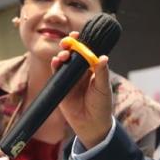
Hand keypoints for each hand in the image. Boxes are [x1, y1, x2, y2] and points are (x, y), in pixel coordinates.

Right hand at [51, 31, 112, 148]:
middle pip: (72, 54)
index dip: (81, 43)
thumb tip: (103, 57)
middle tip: (67, 42)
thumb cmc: (102, 106)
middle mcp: (80, 72)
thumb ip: (102, 73)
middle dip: (68, 46)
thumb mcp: (103, 89)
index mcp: (92, 69)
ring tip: (64, 55)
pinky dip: (55, 66)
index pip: (85, 52)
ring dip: (61, 55)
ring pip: (63, 62)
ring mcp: (70, 79)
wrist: (92, 125)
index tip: (77, 34)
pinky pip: (56, 74)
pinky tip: (56, 62)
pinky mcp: (61, 87)